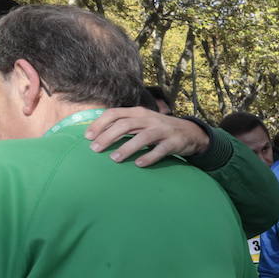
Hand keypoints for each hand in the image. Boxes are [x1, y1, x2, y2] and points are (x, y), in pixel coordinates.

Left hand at [85, 109, 208, 165]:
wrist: (191, 133)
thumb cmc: (159, 129)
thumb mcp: (142, 122)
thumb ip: (124, 125)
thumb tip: (98, 134)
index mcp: (139, 112)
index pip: (115, 113)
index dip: (99, 124)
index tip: (87, 137)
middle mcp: (150, 119)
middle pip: (125, 125)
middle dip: (107, 137)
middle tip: (94, 149)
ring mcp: (163, 130)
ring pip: (142, 137)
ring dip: (127, 148)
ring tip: (114, 159)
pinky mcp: (174, 142)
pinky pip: (161, 150)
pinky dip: (149, 157)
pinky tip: (139, 165)